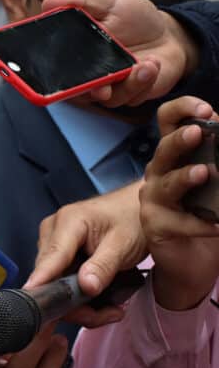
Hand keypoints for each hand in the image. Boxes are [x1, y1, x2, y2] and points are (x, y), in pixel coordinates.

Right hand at [27, 180, 145, 326]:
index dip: (42, 283)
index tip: (33, 302)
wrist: (139, 209)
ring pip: (55, 286)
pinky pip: (62, 284)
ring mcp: (53, 246)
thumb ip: (104, 265)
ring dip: (81, 306)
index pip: (51, 258)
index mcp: (67, 222)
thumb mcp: (124, 243)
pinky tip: (102, 303)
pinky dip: (81, 299)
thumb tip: (85, 287)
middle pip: (50, 279)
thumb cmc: (133, 219)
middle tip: (109, 315)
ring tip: (111, 311)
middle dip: (76, 304)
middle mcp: (52, 234)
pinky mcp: (59, 258)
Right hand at [42, 0, 198, 107]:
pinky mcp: (131, 95)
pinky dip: (145, 81)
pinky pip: (132, 97)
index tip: (63, 74)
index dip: (52, 79)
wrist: (168, 32)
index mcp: (75, 57)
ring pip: (108, 98)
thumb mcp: (108, 2)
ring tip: (146, 64)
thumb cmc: (134, 18)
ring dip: (128, 84)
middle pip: (78, 93)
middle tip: (101, 88)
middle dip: (90, 91)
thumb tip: (49, 3)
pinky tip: (153, 64)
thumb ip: (81, 4)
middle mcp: (88, 77)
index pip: (55, 73)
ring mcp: (110, 88)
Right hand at [140, 96, 218, 309]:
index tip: (206, 109)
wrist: (193, 258)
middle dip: (180, 139)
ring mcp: (154, 199)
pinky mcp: (155, 226)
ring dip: (185, 177)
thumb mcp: (218, 182)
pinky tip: (217, 225)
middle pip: (164, 149)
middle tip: (197, 133)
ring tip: (204, 173)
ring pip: (166, 183)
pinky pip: (179, 222)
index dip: (183, 109)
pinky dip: (201, 224)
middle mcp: (160, 172)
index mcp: (176, 153)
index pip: (168, 120)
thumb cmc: (206, 212)